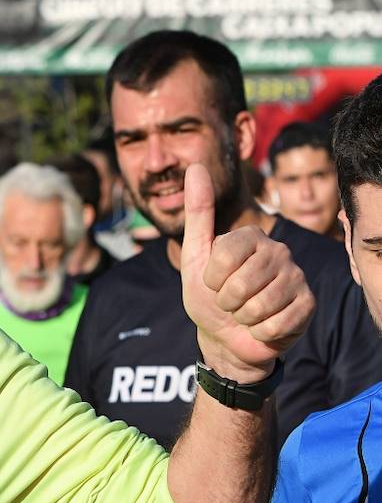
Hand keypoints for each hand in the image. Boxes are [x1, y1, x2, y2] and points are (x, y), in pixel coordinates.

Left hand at [179, 163, 313, 382]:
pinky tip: (262, 325)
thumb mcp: (194, 256)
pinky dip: (260, 332)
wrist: (226, 336)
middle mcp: (278, 250)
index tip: (212, 282)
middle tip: (230, 301)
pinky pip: (276, 324)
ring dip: (243, 318)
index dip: (210, 280)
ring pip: (259, 307)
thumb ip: (198, 213)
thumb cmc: (208, 295)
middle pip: (240, 285)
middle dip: (226, 302)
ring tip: (245, 313)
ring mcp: (296, 276)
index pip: (222, 258)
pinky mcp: (307, 303)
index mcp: (250, 236)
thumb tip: (195, 166)